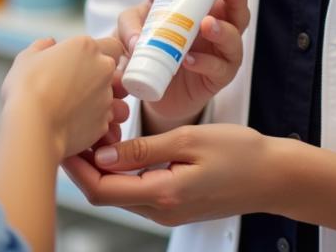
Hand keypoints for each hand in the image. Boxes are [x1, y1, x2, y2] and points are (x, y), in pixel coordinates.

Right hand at [2, 35, 126, 158]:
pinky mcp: (105, 122)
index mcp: (86, 47)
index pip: (111, 44)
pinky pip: (107, 120)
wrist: (33, 127)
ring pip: (115, 97)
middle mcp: (103, 68)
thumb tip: (49, 44)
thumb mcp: (27, 58)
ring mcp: (106, 96)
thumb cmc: (27, 89)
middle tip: (79, 85)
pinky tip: (76, 125)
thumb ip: (42, 47)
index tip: (84, 62)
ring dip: (103, 100)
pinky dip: (95, 122)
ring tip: (79, 108)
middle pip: (114, 70)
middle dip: (102, 77)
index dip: (100, 53)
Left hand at [62, 123, 275, 226]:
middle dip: (82, 163)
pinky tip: (119, 140)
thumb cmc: (238, 153)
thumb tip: (102, 154)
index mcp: (162, 194)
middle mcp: (159, 210)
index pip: (101, 189)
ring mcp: (165, 210)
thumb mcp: (189, 141)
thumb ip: (144, 149)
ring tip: (93, 126)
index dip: (76, 167)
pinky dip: (120, 167)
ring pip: (118, 190)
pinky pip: (135, 188)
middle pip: (104, 192)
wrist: (272, 176)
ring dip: (100, 164)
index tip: (63, 137)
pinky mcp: (172, 202)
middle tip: (72, 126)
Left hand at [117, 0, 249, 127]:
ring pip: (234, 39)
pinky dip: (205, 62)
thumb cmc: (150, 42)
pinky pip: (218, 69)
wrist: (148, 85)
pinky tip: (189, 59)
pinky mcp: (215, 78)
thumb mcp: (140, 16)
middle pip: (238, 9)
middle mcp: (218, 26)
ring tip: (207, 24)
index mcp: (205, 6)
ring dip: (223, 30)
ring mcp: (219, 53)